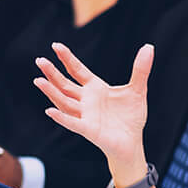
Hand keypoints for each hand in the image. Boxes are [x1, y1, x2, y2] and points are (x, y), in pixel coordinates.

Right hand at [34, 42, 152, 172]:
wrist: (133, 142)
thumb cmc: (131, 116)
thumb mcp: (137, 90)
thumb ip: (140, 69)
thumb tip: (149, 47)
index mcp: (95, 88)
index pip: (77, 70)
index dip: (67, 58)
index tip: (56, 45)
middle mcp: (86, 101)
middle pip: (65, 84)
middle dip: (52, 73)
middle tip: (39, 60)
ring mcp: (85, 115)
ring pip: (64, 101)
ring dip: (52, 92)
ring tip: (38, 81)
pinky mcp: (89, 130)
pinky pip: (72, 123)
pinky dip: (61, 117)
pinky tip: (50, 111)